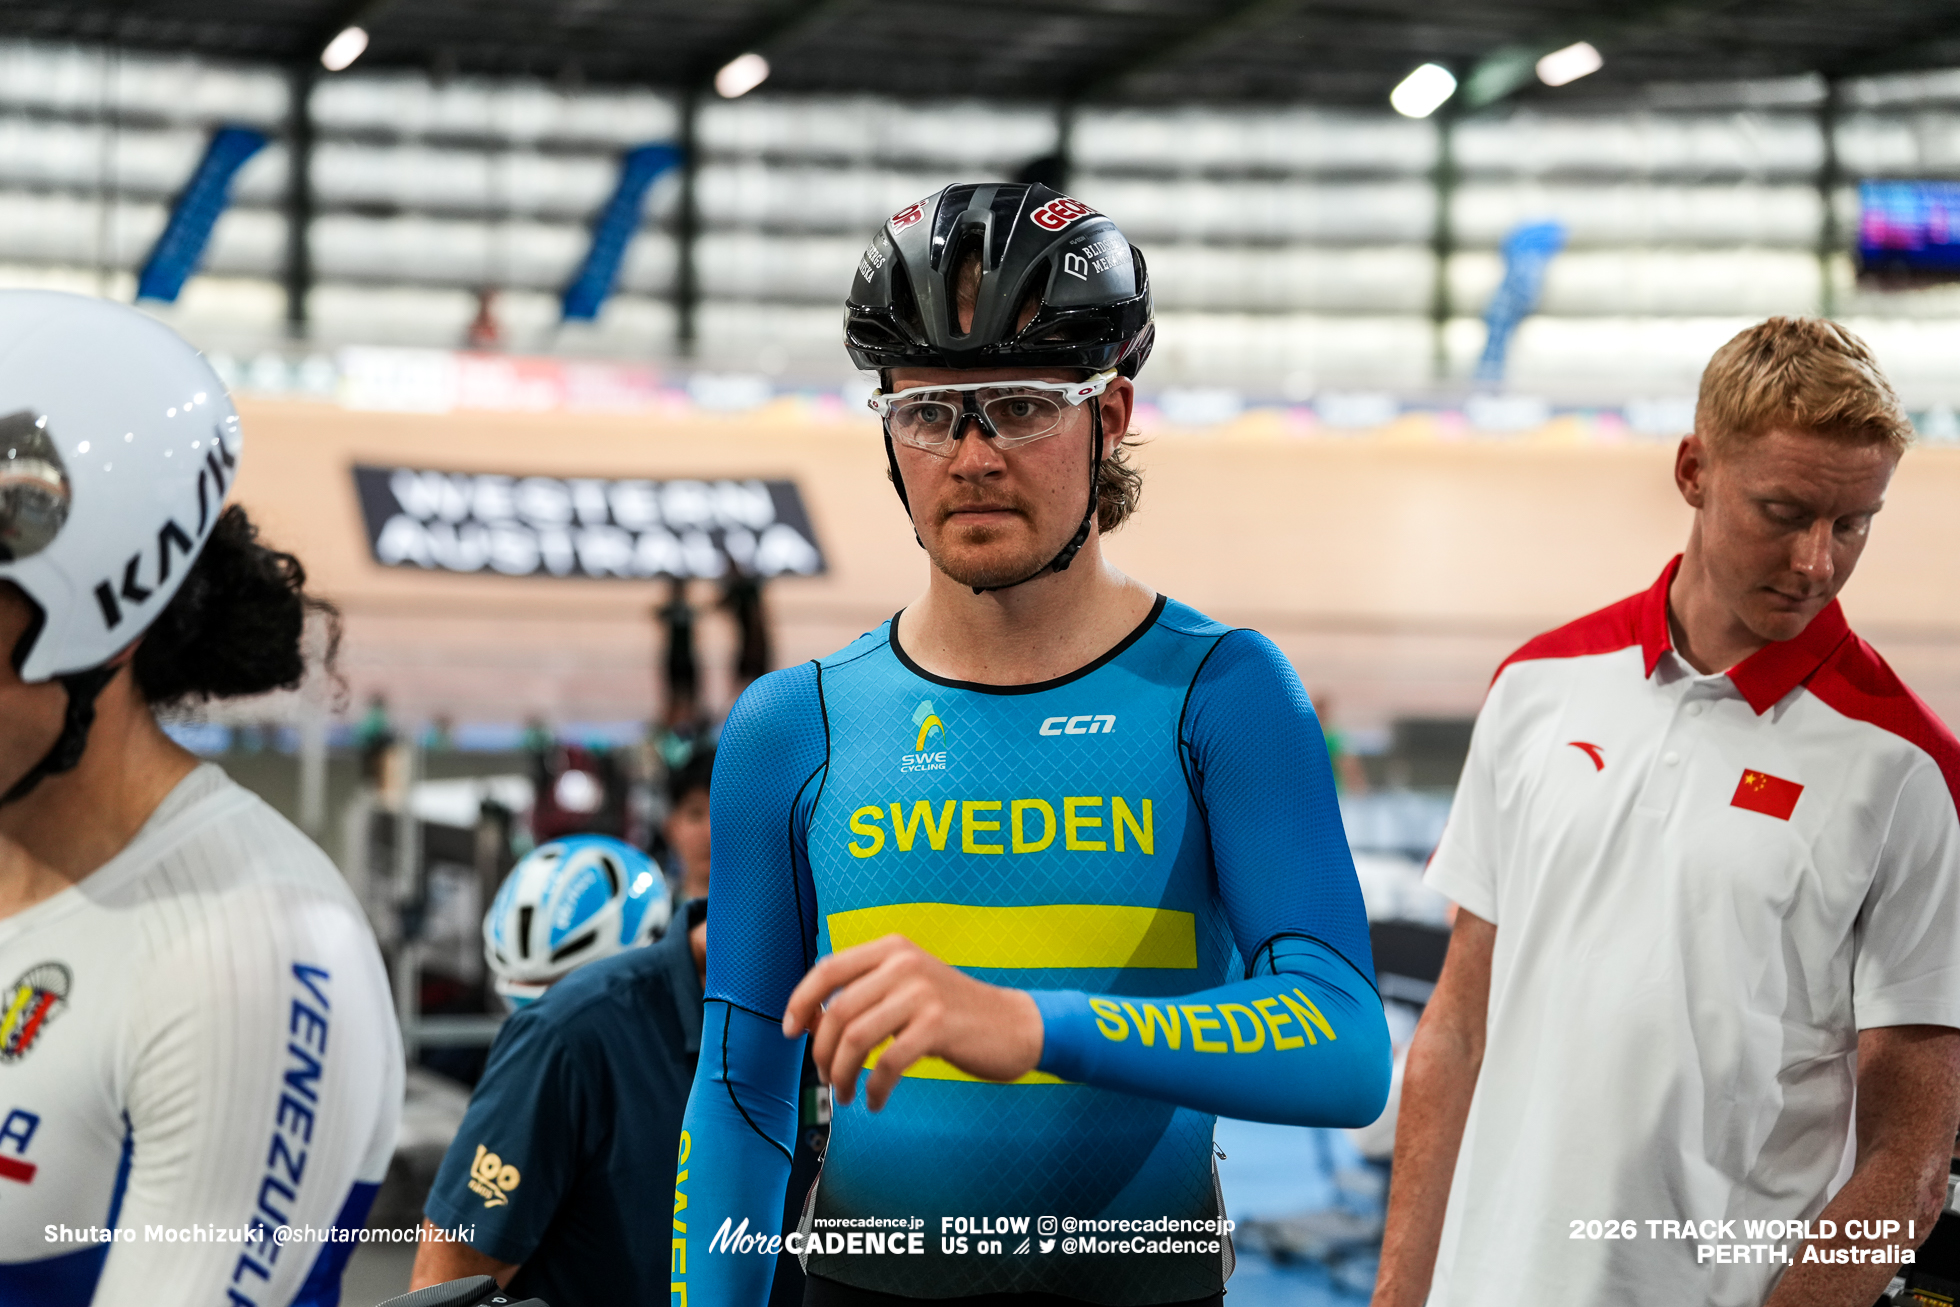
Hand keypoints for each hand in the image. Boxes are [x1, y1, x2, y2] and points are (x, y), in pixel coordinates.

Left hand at [782, 934, 1043, 1110]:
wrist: (1015, 1025)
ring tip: (844, 1093)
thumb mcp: (908, 988)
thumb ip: (865, 995)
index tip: (790, 1031)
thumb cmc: (954, 1012)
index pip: (828, 969)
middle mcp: (904, 964)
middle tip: (826, 1078)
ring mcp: (922, 993)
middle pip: (837, 1011)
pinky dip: (874, 1089)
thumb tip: (808, 1022)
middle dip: (822, 1052)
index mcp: (892, 949)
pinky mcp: (938, 1026)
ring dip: (841, 1074)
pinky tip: (875, 1100)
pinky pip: (887, 1064)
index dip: (801, 1001)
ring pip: (855, 1038)